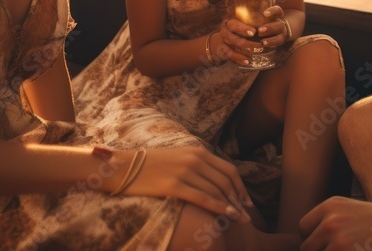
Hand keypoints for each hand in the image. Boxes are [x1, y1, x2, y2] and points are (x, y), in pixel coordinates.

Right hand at [108, 146, 251, 219]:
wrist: (123, 167)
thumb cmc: (150, 165)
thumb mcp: (178, 157)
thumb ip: (197, 165)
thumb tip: (214, 181)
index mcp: (197, 151)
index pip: (228, 169)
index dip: (240, 187)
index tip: (246, 201)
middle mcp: (194, 159)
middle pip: (226, 181)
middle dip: (239, 199)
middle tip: (247, 214)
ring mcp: (185, 171)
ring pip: (217, 191)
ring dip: (232, 206)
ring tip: (241, 219)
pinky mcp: (174, 185)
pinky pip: (203, 198)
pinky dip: (219, 207)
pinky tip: (228, 215)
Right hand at [219, 16, 262, 65]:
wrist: (225, 37)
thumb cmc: (240, 26)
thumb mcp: (244, 20)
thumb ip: (253, 18)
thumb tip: (267, 15)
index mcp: (229, 22)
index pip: (234, 25)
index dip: (243, 29)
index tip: (253, 32)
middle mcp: (224, 32)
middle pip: (232, 37)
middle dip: (246, 42)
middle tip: (259, 45)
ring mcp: (223, 42)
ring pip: (232, 47)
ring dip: (244, 52)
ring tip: (255, 54)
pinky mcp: (224, 51)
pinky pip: (231, 56)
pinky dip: (239, 59)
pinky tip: (247, 62)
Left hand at [257, 5, 291, 47]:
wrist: (279, 28)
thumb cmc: (265, 19)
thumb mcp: (261, 13)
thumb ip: (253, 8)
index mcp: (276, 15)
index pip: (278, 11)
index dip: (273, 11)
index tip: (265, 13)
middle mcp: (280, 23)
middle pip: (279, 25)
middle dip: (270, 27)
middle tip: (260, 30)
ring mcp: (281, 33)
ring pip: (280, 36)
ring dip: (271, 38)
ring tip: (262, 41)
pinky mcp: (280, 41)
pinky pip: (278, 43)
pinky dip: (271, 44)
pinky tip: (264, 45)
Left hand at [300, 197, 371, 250]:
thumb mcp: (350, 209)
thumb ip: (328, 220)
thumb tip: (309, 241)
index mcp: (330, 206)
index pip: (303, 228)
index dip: (312, 240)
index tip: (324, 245)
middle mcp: (331, 221)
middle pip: (307, 248)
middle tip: (340, 249)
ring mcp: (339, 241)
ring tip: (350, 249)